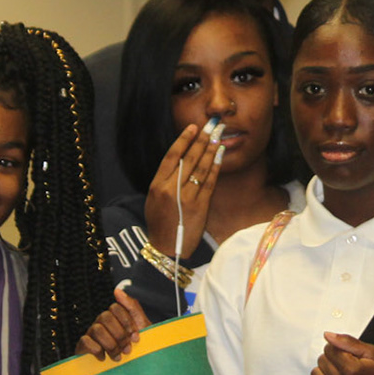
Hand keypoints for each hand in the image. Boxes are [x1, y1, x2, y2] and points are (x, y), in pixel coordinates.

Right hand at [76, 287, 148, 360]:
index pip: (116, 308)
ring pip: (97, 329)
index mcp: (115, 316)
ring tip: (118, 356)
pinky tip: (103, 358)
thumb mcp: (141, 326)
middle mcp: (102, 322)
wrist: (132, 369)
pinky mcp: (84, 346)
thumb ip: (132, 307)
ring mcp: (92, 333)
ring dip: (110, 344)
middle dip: (119, 335)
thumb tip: (116, 290)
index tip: (136, 338)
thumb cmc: (136, 347)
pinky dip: (96, 350)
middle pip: (105, 317)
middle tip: (128, 349)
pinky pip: (85, 341)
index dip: (127, 322)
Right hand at [144, 121, 227, 260]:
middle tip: (211, 127)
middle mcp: (171, 189)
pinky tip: (219, 156)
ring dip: (210, 150)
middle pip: (189, 159)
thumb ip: (164, 181)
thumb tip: (180, 161)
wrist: (166, 247)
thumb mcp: (153, 199)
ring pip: (201, 168)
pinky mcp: (200, 206)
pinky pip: (209, 182)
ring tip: (217, 137)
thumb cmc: (160, 223)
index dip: (183, 140)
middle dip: (201, 140)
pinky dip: (215, 168)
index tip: (192, 128)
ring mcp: (186, 197)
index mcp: (157, 185)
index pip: (172, 156)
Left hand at [309, 334, 373, 374]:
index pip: (329, 349)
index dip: (338, 348)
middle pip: (321, 361)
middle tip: (345, 364)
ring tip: (339, 374)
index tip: (348, 354)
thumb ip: (348, 342)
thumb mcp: (373, 353)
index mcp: (353, 371)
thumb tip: (327, 336)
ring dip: (324, 371)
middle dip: (332, 359)